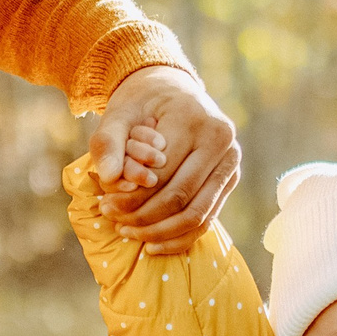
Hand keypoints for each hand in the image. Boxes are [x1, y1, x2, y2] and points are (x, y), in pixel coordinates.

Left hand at [88, 65, 240, 255]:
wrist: (172, 90)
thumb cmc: (143, 102)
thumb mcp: (119, 112)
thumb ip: (108, 141)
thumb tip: (107, 176)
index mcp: (197, 120)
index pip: (161, 174)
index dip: (131, 197)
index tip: (105, 206)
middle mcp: (222, 141)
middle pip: (180, 196)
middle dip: (143, 217)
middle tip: (114, 223)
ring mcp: (231, 162)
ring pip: (196, 214)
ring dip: (160, 232)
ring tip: (129, 233)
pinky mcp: (230, 180)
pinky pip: (207, 220)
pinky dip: (179, 238)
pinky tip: (152, 245)